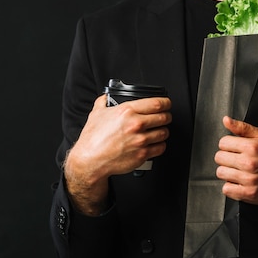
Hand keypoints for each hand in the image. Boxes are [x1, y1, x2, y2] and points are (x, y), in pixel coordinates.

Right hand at [65, 94, 171, 214]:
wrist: (90, 160)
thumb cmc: (92, 139)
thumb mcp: (96, 114)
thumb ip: (103, 102)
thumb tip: (106, 97)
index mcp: (127, 111)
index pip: (157, 103)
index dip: (166, 103)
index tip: (167, 104)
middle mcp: (136, 124)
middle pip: (164, 117)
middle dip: (166, 117)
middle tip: (164, 117)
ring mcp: (140, 140)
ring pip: (164, 133)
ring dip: (163, 131)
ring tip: (158, 131)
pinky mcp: (142, 154)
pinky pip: (161, 148)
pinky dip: (160, 145)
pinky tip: (155, 144)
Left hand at [214, 116, 257, 220]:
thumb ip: (243, 128)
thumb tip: (226, 120)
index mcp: (252, 147)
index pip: (223, 143)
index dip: (228, 145)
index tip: (235, 149)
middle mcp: (250, 163)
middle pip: (219, 158)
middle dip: (227, 158)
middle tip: (237, 160)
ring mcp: (249, 179)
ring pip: (220, 173)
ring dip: (228, 172)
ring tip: (239, 171)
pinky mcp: (248, 194)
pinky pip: (226, 189)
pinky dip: (231, 186)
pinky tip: (239, 182)